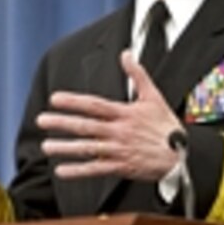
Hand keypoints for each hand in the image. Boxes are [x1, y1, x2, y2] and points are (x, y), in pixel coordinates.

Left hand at [38, 49, 182, 181]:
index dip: (74, 102)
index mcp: (125, 114)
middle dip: (62, 123)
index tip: (55, 99)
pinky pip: (96, 169)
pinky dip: (78, 171)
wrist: (182, 155)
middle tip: (42, 120)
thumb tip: (126, 54)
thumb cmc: (167, 126)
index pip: (95, 105)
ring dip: (66, 148)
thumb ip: (138, 74)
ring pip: (88, 148)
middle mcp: (119, 132)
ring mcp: (119, 150)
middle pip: (86, 126)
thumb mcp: (154, 96)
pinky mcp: (121, 167)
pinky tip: (62, 171)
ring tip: (47, 146)